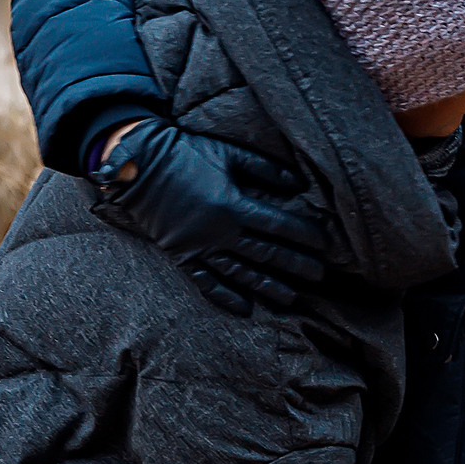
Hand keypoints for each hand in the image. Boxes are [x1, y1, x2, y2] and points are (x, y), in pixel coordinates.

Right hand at [89, 118, 327, 315]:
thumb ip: (265, 169)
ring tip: (292, 299)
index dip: (305, 235)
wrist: (139, 167)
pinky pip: (206, 283)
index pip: (279, 225)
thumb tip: (299, 184)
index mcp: (233, 205)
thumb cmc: (186, 155)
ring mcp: (200, 248)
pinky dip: (225, 297)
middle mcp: (219, 232)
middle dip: (295, 265)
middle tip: (319, 276)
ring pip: (241, 274)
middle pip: (266, 254)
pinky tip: (245, 310)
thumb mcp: (228, 154)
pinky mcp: (182, 256)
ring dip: (268, 287)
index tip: (325, 243)